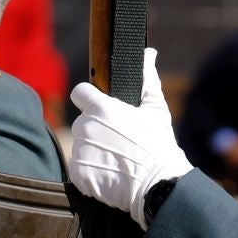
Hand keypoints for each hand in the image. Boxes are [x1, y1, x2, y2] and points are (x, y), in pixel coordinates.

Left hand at [69, 48, 194, 226]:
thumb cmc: (159, 145)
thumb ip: (147, 78)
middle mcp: (86, 128)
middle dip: (95, 129)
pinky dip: (91, 171)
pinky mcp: (78, 174)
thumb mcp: (156, 109)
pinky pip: (79, 168)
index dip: (89, 98)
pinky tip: (110, 173)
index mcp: (102, 108)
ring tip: (117, 159)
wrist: (159, 185)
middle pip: (82, 122)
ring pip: (81, 146)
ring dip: (93, 151)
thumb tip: (148, 53)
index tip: (100, 108)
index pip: (79, 92)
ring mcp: (81, 152)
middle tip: (118, 141)